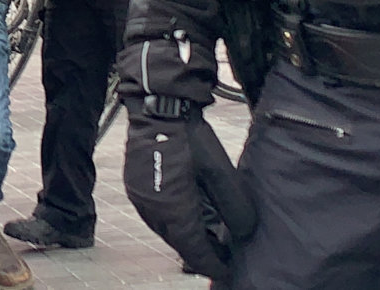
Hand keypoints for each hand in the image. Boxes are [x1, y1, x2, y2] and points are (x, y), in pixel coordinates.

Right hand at [117, 37, 255, 282]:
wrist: (158, 107)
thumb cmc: (191, 138)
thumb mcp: (221, 172)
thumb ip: (235, 207)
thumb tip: (244, 234)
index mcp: (173, 210)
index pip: (195, 250)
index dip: (214, 265)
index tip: (229, 273)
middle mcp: (152, 210)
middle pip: (178, 242)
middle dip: (201, 252)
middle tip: (223, 257)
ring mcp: (140, 198)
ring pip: (165, 230)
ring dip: (186, 236)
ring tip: (207, 239)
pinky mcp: (135, 186)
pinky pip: (155, 215)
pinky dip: (173, 221)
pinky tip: (186, 215)